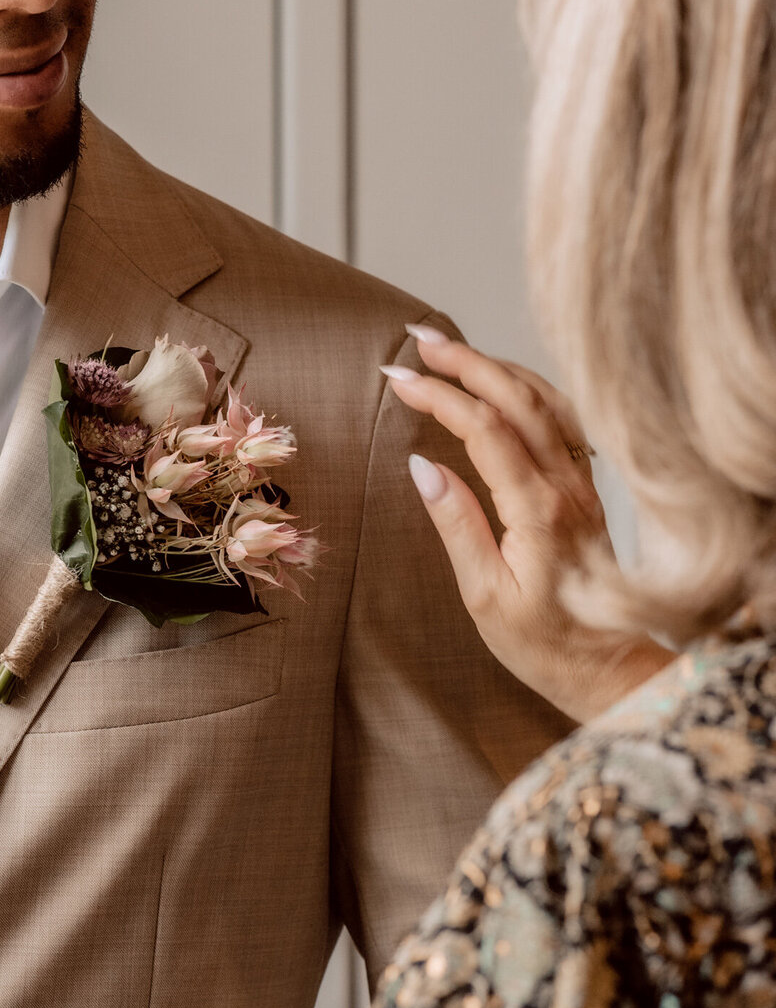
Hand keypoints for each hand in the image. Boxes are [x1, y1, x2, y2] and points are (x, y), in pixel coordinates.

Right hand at [383, 325, 669, 723]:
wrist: (609, 667)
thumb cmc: (543, 643)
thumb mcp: (485, 594)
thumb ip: (457, 525)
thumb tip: (422, 467)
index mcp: (538, 511)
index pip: (484, 430)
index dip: (440, 396)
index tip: (398, 379)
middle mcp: (567, 486)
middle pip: (518, 399)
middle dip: (466, 361)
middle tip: (418, 339)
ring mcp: (583, 484)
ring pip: (545, 401)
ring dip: (497, 367)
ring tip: (452, 350)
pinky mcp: (587, 489)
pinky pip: (562, 420)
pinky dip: (528, 388)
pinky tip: (504, 382)